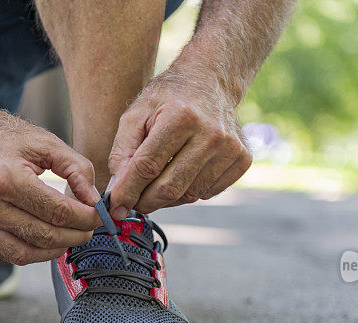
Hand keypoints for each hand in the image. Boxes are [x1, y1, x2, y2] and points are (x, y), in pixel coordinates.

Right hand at [0, 97, 100, 264]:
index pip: (58, 211)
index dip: (86, 218)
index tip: (98, 216)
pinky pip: (6, 255)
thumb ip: (77, 169)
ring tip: (69, 236)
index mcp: (6, 178)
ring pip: (26, 254)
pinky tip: (42, 238)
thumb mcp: (44, 141)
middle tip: (89, 229)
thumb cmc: (1, 137)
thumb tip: (95, 202)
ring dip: (55, 249)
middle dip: (76, 236)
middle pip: (45, 236)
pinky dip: (30, 251)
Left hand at [108, 69, 251, 216]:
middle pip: (169, 188)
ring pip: (189, 195)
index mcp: (180, 116)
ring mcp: (231, 148)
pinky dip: (189, 191)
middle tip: (133, 201)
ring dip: (166, 199)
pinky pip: (207, 193)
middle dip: (145, 201)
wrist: (210, 81)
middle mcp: (211, 133)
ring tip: (155, 185)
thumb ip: (121, 154)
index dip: (127, 191)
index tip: (114, 207)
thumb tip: (117, 195)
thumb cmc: (167, 99)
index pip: (147, 166)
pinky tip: (182, 174)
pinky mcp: (242, 159)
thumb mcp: (136, 115)